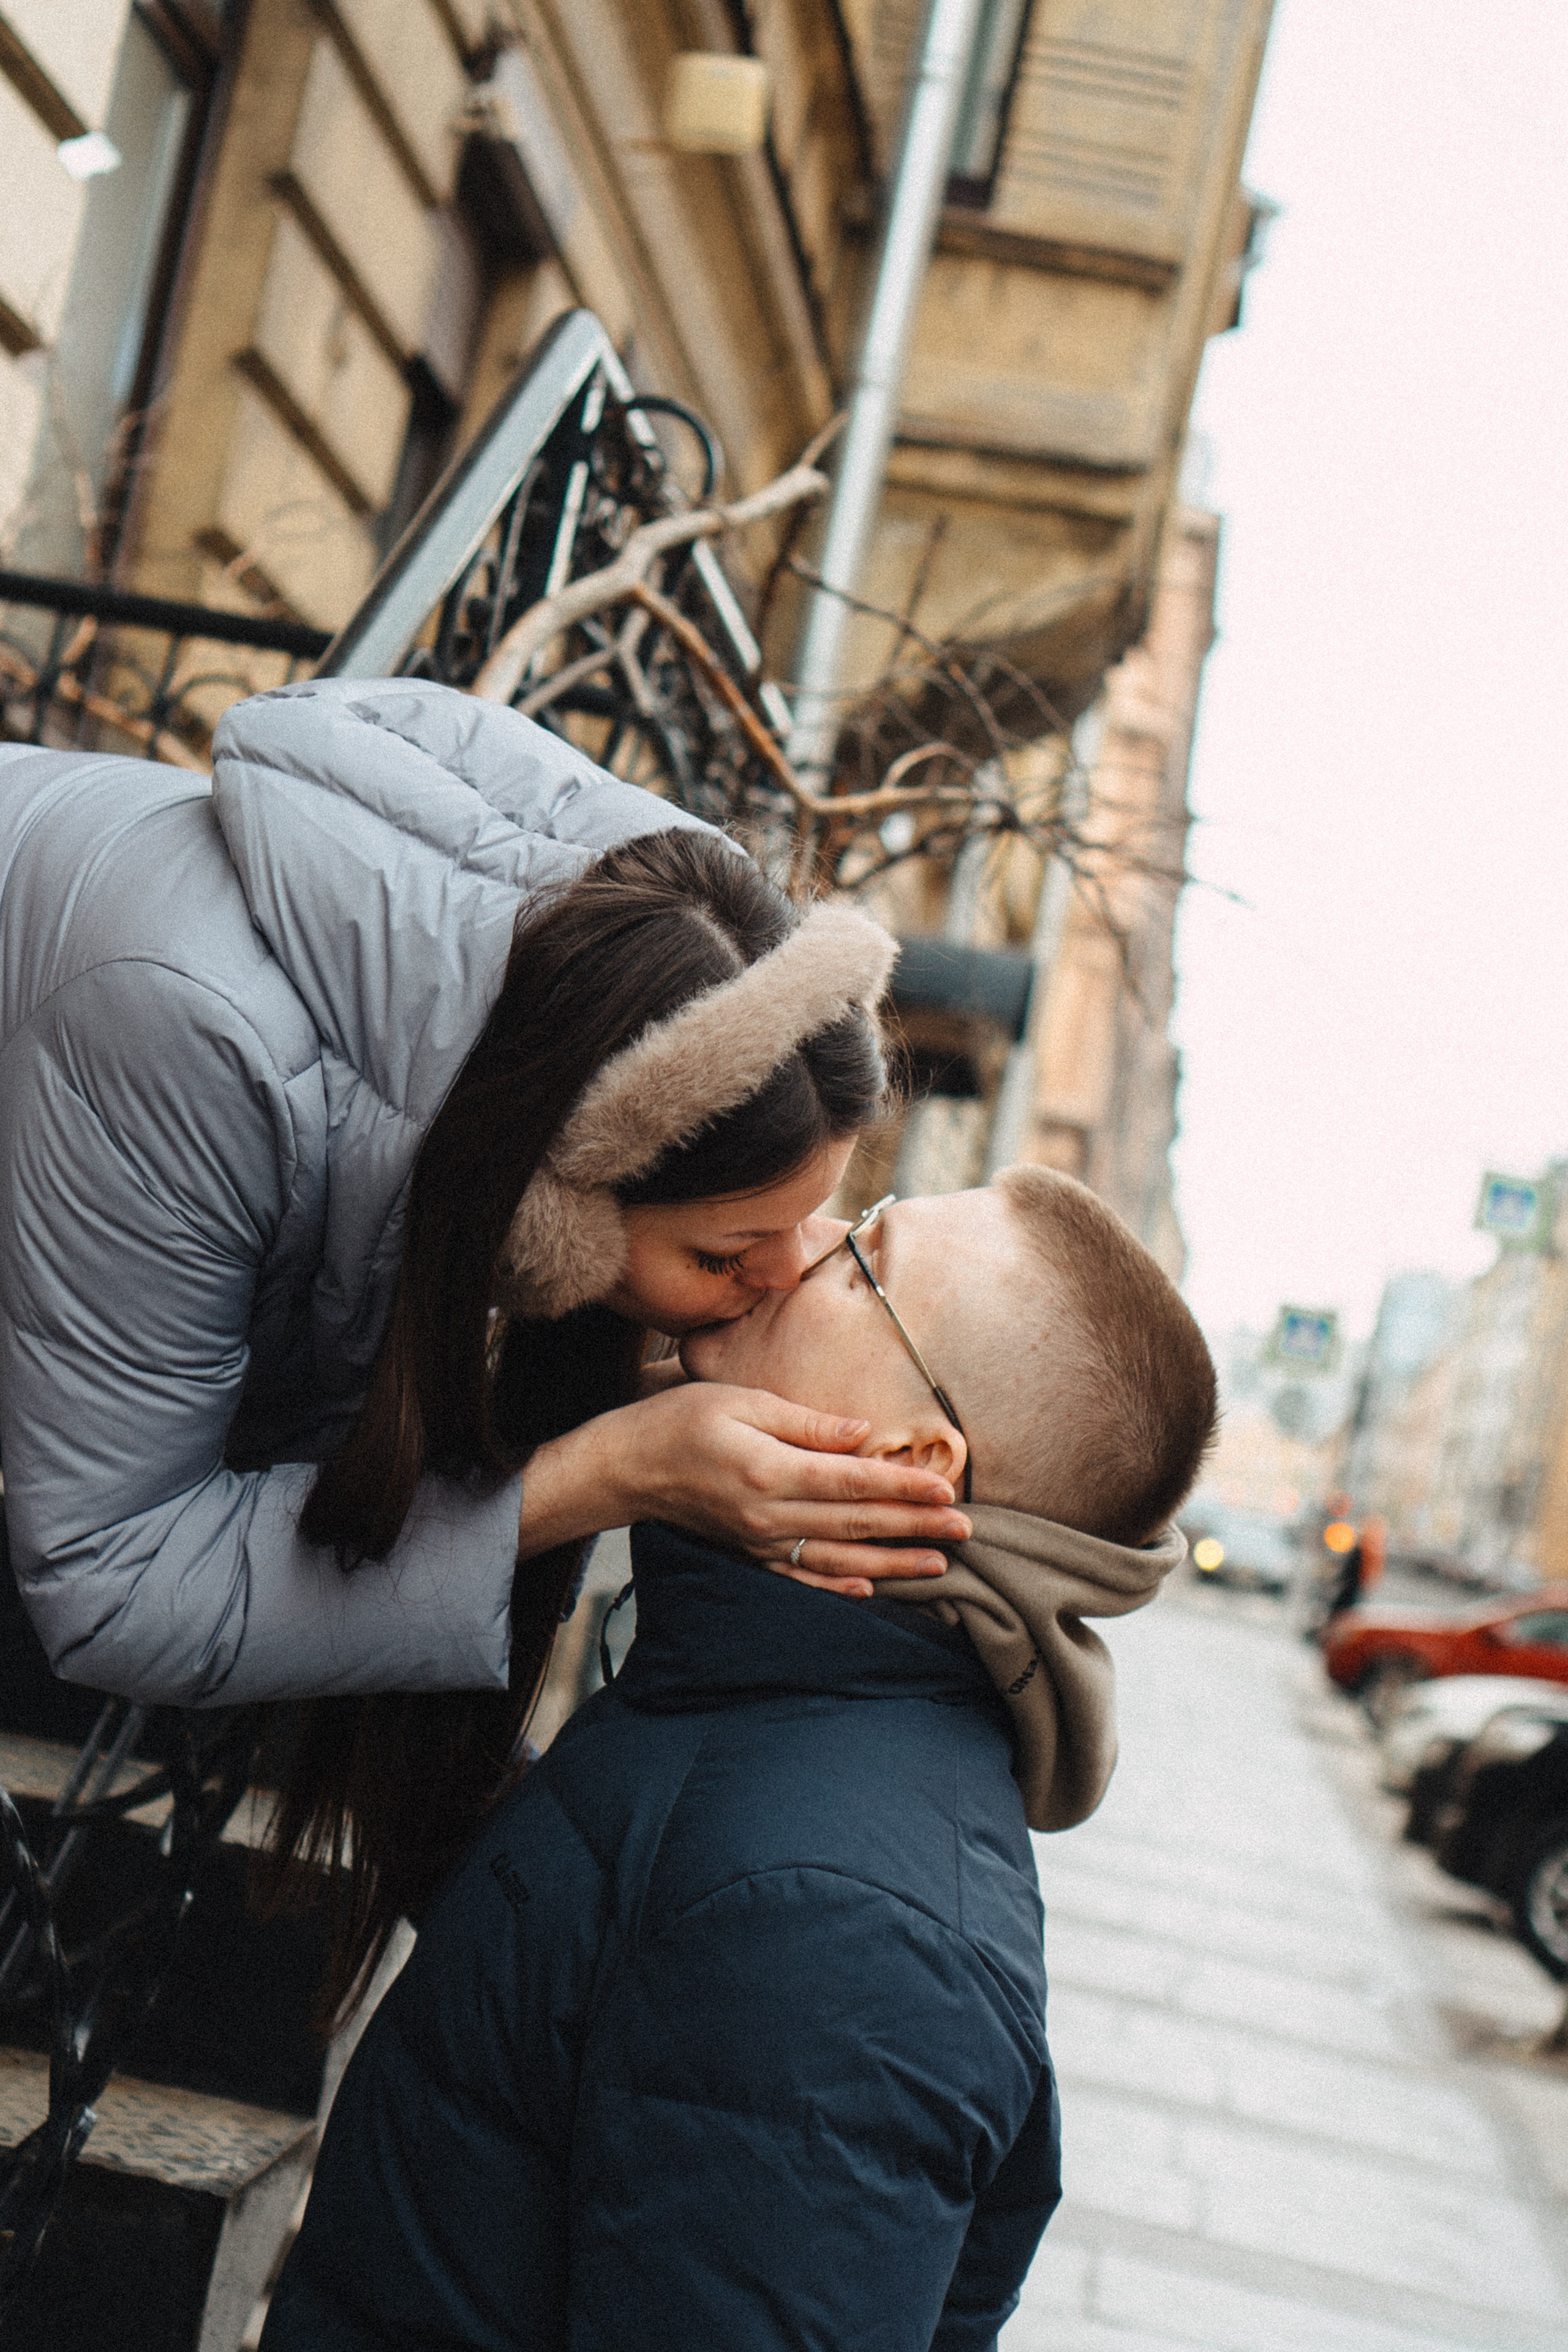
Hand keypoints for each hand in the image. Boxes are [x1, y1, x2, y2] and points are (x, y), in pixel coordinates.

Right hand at [519, 1383, 969, 1598]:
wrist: (627, 1467)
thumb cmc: (681, 1420)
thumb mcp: (743, 1400)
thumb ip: (806, 1422)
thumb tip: (863, 1434)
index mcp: (771, 1470)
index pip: (853, 1481)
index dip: (903, 1486)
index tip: (946, 1489)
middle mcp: (769, 1514)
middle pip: (856, 1522)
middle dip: (915, 1527)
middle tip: (965, 1529)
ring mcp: (759, 1541)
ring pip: (839, 1556)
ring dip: (892, 1562)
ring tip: (939, 1565)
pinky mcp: (749, 1554)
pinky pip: (801, 1576)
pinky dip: (838, 1584)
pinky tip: (869, 1587)